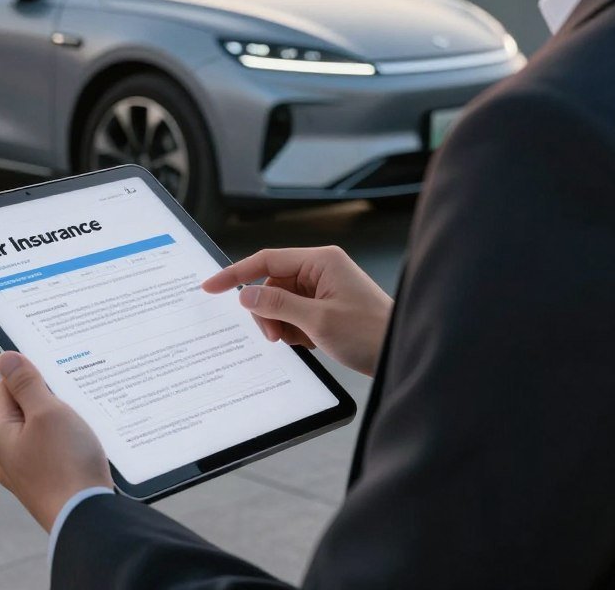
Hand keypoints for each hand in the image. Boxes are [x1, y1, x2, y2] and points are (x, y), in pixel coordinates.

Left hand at [0, 351, 113, 530]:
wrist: (89, 519)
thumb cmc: (67, 463)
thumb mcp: (47, 412)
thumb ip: (26, 383)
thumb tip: (4, 358)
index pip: (8, 387)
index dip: (32, 375)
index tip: (56, 375)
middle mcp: (7, 456)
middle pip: (27, 409)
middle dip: (50, 401)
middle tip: (73, 402)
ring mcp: (27, 474)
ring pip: (44, 432)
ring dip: (63, 423)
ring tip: (82, 429)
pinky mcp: (47, 486)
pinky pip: (55, 453)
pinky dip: (69, 446)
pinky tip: (84, 449)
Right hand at [202, 245, 393, 375]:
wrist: (403, 353)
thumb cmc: (371, 333)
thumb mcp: (317, 322)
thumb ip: (277, 304)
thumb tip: (246, 295)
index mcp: (321, 261)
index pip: (267, 260)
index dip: (236, 274)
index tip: (211, 287)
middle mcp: (322, 269)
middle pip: (273, 282)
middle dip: (268, 311)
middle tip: (275, 336)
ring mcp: (326, 287)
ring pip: (283, 300)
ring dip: (282, 323)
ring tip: (299, 341)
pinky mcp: (328, 305)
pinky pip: (297, 312)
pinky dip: (296, 329)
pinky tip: (311, 342)